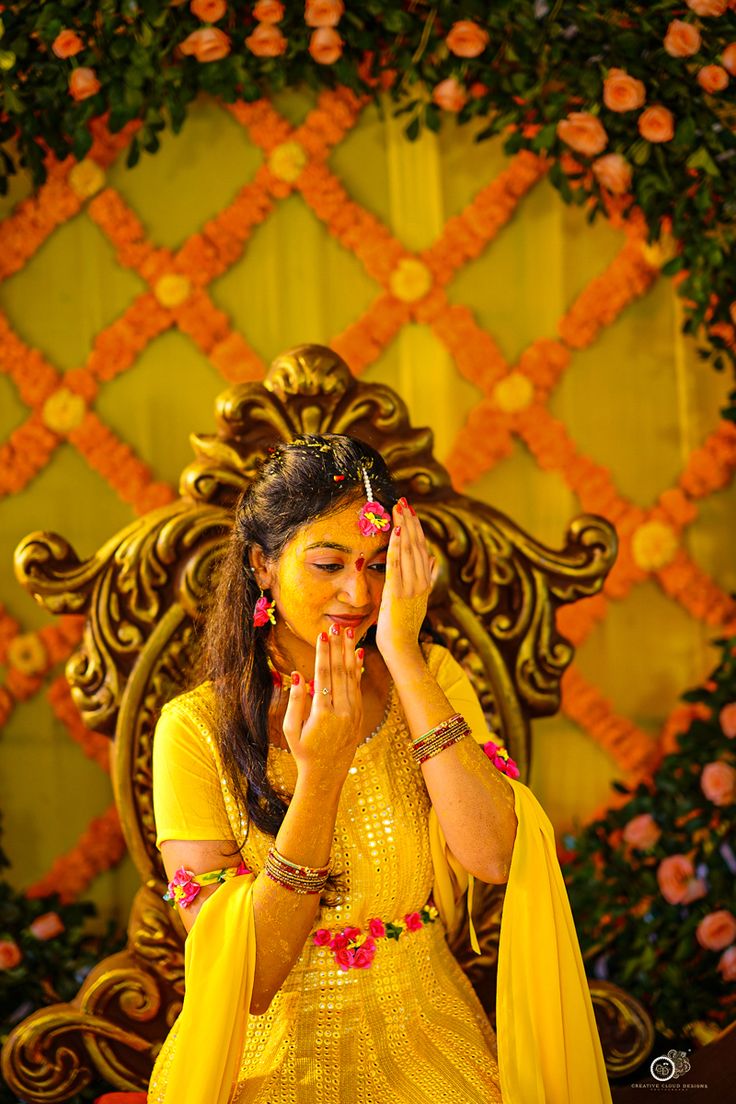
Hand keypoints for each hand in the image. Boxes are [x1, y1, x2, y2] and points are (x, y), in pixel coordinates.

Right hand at [282, 626, 363, 791]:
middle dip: (338, 647)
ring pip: (352, 677)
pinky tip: (357, 655)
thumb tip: (297, 676)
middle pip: (339, 672)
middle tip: (337, 626)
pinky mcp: (359, 716)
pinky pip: (358, 688)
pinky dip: (357, 670)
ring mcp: (353, 714)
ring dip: (349, 654)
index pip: (323, 676)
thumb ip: (295, 701)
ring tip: (348, 634)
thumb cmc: (303, 752)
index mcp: (322, 714)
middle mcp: (341, 711)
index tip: (322, 636)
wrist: (326, 775)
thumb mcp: (291, 730)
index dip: (323, 654)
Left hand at [375, 498, 436, 663]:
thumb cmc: (404, 626)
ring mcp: (410, 587)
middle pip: (417, 545)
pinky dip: (396, 546)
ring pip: (408, 551)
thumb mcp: (420, 600)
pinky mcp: (397, 592)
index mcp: (425, 582)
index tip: (411, 512)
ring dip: (402, 527)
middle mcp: (420, 582)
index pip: (422, 549)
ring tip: (398, 508)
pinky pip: (396, 564)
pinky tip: (394, 531)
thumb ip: (428, 579)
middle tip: (403, 502)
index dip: (416, 529)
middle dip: (409, 522)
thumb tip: (435, 560)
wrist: (402, 648)